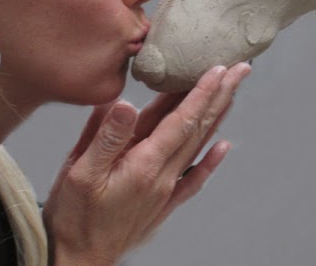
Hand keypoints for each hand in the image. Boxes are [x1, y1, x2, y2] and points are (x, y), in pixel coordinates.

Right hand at [42, 62, 251, 265]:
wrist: (80, 261)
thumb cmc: (74, 217)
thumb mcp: (79, 172)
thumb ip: (105, 137)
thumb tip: (126, 103)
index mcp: (143, 164)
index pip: (181, 120)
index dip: (201, 92)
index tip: (218, 69)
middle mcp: (162, 176)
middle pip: (198, 128)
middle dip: (220, 95)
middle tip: (240, 69)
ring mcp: (165, 190)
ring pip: (198, 146)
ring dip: (218, 117)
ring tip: (234, 93)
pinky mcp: (163, 203)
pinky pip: (194, 177)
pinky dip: (211, 160)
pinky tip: (223, 146)